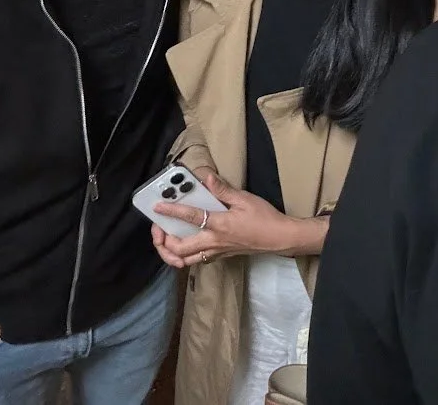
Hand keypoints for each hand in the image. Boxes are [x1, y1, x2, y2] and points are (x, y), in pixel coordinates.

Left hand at [149, 171, 326, 267]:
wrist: (279, 238)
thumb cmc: (264, 218)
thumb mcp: (245, 199)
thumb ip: (223, 190)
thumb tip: (206, 177)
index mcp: (219, 225)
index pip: (189, 217)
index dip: (171, 211)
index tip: (157, 207)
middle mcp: (213, 242)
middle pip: (179, 250)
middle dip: (162, 242)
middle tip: (158, 229)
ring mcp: (216, 252)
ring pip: (185, 260)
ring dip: (171, 253)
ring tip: (165, 240)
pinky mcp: (221, 256)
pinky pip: (196, 260)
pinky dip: (184, 255)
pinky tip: (185, 243)